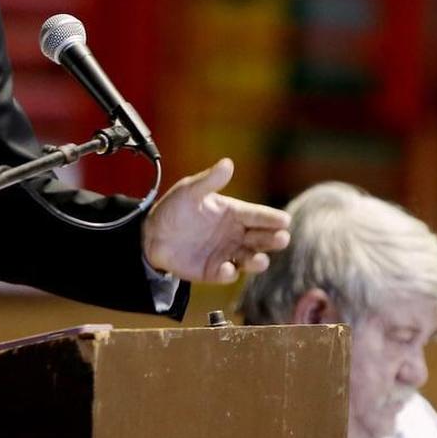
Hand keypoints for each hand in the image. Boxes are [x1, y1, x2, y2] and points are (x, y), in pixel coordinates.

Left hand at [141, 158, 289, 282]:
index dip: (272, 218)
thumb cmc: (174, 209)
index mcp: (234, 213)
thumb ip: (209, 180)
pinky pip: (225, 274)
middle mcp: (235, 234)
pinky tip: (227, 269)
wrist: (152, 234)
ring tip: (260, 260)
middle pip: (261, 238)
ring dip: (257, 260)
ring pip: (249, 259)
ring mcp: (226, 254)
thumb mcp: (190, 190)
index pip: (258, 215)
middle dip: (273, 240)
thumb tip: (228, 163)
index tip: (285, 220)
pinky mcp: (213, 271)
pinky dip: (228, 273)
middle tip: (282, 239)